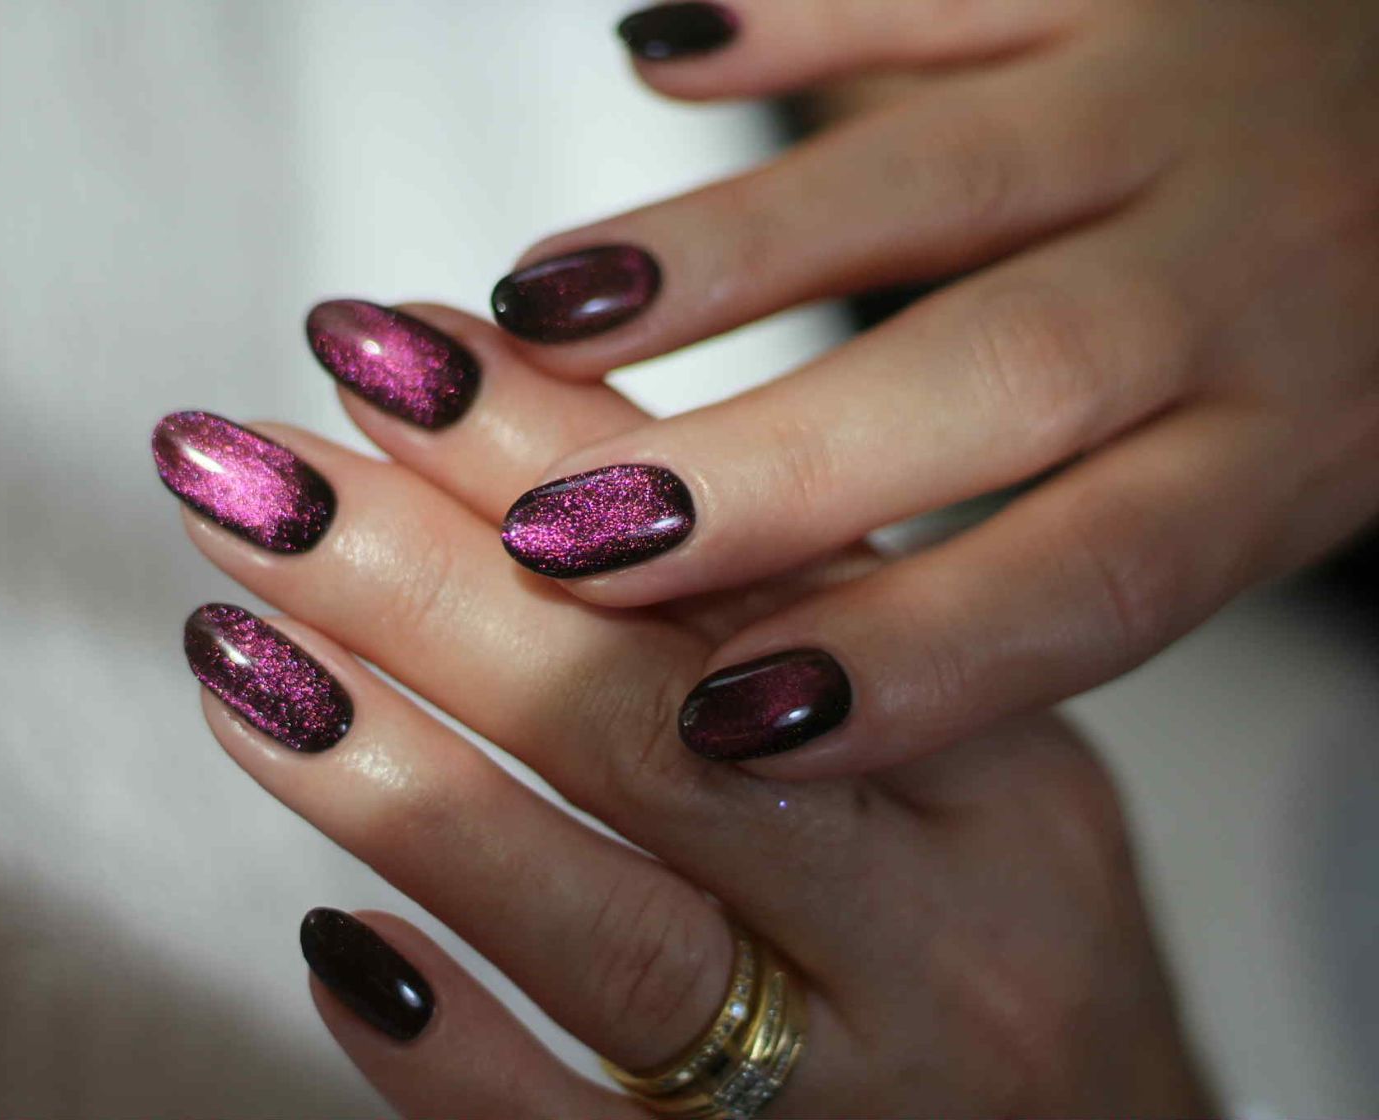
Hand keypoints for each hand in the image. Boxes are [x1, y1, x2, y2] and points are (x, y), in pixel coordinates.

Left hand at [153, 305, 1211, 1114]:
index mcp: (992, 748)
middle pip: (660, 729)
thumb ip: (768, 587)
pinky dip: (453, 1051)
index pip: (754, 570)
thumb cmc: (991, 919)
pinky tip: (335, 945)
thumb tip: (509, 412)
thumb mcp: (944, 720)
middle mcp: (942, 918)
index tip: (378, 351)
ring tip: (239, 659)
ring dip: (405, 783)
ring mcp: (854, 1082)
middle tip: (254, 480)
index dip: (548, 448)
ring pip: (617, 935)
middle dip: (430, 584)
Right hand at [484, 0, 1378, 777]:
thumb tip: (784, 675)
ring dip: (734, 248)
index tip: (720, 721)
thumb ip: (1066, 557)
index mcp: (1288, 436)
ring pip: (948, 176)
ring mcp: (1171, 96)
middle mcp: (1238, 265)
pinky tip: (657, 54)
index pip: (1097, 574)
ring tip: (550, 316)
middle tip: (577, 537)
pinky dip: (799, 14)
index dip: (911, 655)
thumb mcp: (1256, 477)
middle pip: (1006, 377)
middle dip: (779, 471)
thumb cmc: (1330, 332)